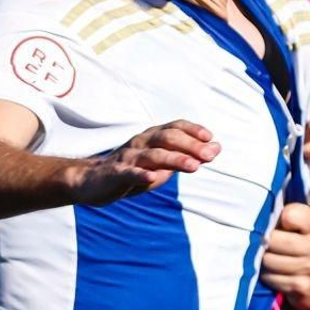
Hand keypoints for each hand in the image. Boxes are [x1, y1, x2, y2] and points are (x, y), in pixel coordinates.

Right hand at [68, 120, 218, 204]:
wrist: (93, 182)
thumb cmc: (135, 170)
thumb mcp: (164, 162)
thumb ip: (188, 154)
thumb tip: (217, 148)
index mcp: (152, 137)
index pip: (174, 127)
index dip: (193, 130)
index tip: (210, 138)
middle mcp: (141, 143)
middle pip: (168, 138)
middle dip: (191, 146)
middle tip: (210, 155)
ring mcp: (128, 158)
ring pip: (153, 155)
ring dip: (175, 159)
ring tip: (194, 166)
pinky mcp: (116, 174)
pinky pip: (129, 173)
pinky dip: (142, 175)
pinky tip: (153, 178)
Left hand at [260, 202, 309, 309]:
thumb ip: (295, 214)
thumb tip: (261, 207)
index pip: (288, 215)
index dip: (278, 219)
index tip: (282, 226)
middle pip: (273, 239)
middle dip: (265, 242)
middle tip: (267, 244)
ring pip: (268, 260)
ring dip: (264, 261)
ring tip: (272, 259)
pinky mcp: (303, 287)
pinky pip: (270, 278)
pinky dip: (268, 276)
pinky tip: (277, 274)